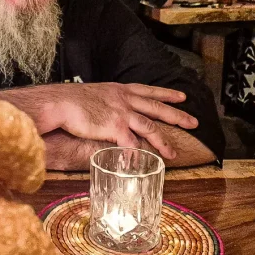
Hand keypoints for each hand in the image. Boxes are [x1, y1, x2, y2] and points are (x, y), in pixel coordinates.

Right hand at [38, 83, 197, 159]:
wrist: (60, 103)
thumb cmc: (71, 100)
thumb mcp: (94, 94)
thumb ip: (106, 102)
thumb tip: (107, 110)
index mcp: (120, 90)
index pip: (149, 91)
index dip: (166, 94)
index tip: (182, 96)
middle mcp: (125, 100)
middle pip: (157, 108)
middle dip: (177, 115)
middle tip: (194, 122)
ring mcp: (122, 113)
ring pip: (150, 127)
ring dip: (163, 142)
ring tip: (173, 153)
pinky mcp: (115, 127)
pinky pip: (131, 144)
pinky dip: (138, 155)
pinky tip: (143, 164)